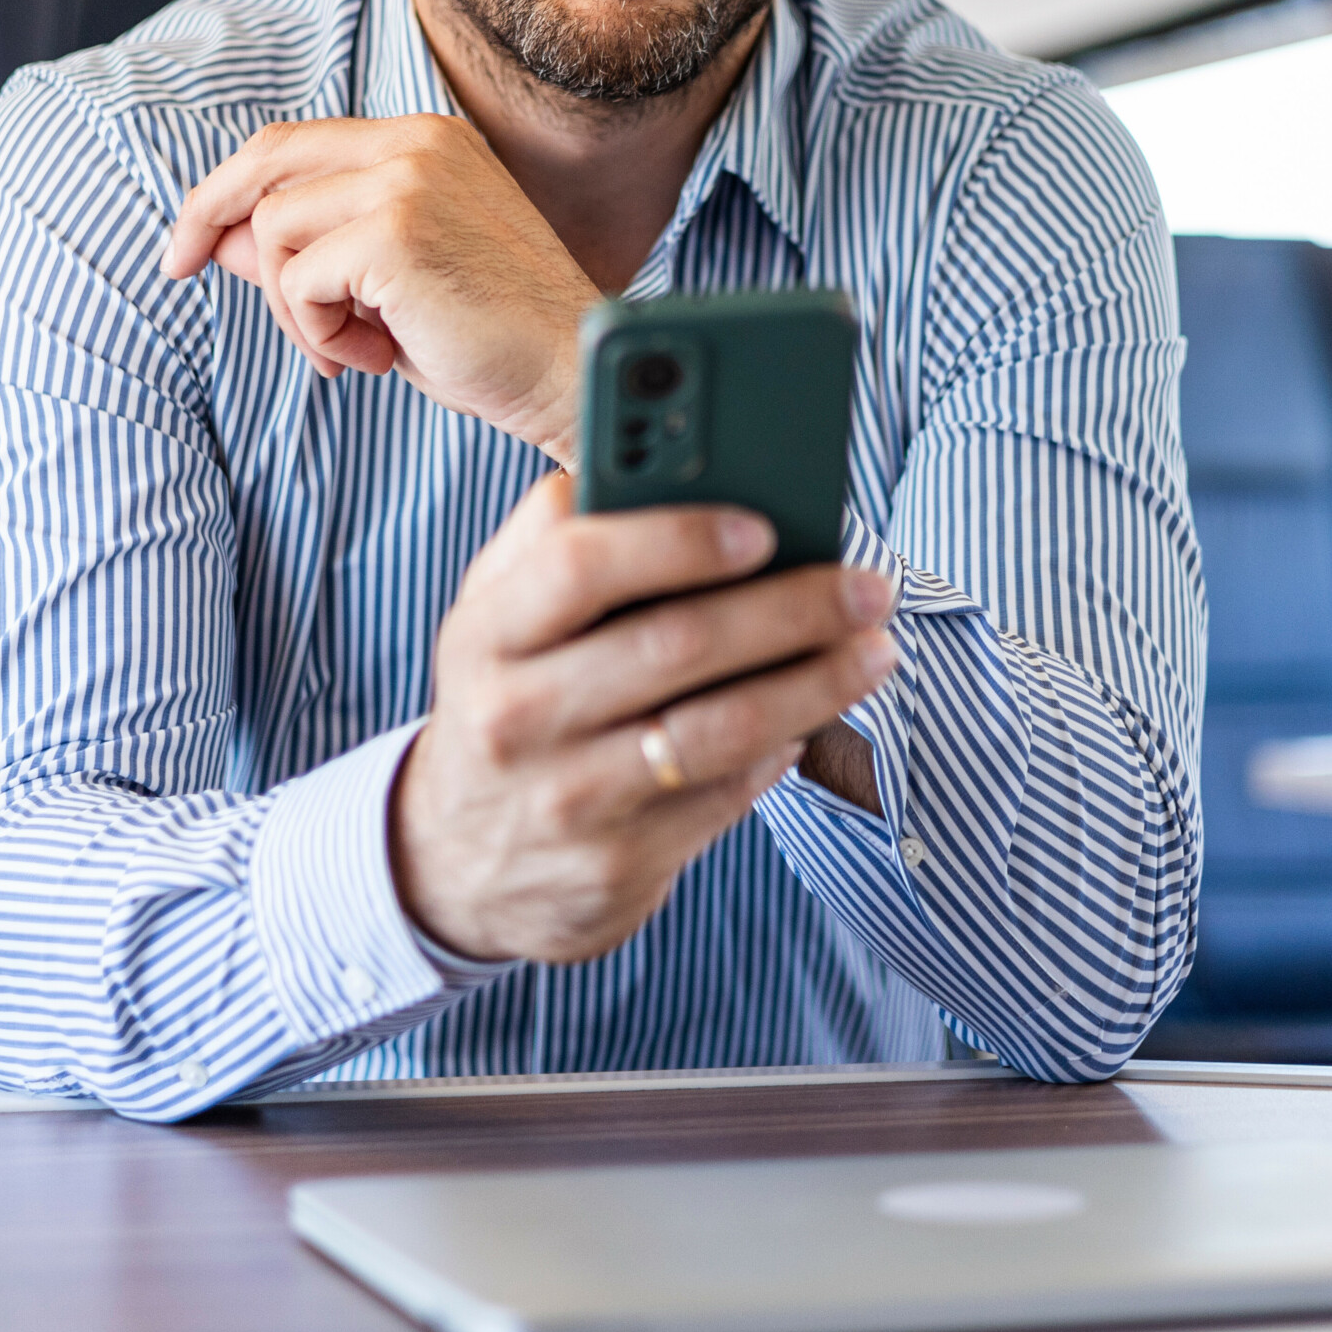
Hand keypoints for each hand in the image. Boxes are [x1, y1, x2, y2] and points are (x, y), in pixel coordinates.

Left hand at [161, 115, 599, 462]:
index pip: (294, 144)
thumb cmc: (493, 342)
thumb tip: (222, 240)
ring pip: (274, 232)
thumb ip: (313, 253)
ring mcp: (407, 182)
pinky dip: (320, 334)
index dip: (229, 189)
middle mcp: (415, 144)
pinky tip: (378, 356)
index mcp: (426, 141)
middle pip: (265, 160)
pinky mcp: (394, 233)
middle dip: (206, 215)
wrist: (572, 373)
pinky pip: (296, 282)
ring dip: (297, 310)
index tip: (192, 242)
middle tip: (177, 268)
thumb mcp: (387, 291)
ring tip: (360, 348)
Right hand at [392, 474, 899, 963]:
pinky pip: (726, 797)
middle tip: (865, 586)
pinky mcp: (617, 865)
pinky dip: (784, 749)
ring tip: (875, 650)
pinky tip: (816, 714)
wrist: (457, 860)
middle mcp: (517, 716)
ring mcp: (567, 798)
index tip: (762, 526)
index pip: (579, 565)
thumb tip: (651, 467)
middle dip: (789, 607)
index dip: (676, 539)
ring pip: (718, 729)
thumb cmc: (503, 701)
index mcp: (487, 632)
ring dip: (815, 683)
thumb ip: (554, 535)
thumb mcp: (494, 615)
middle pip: (673, 644)